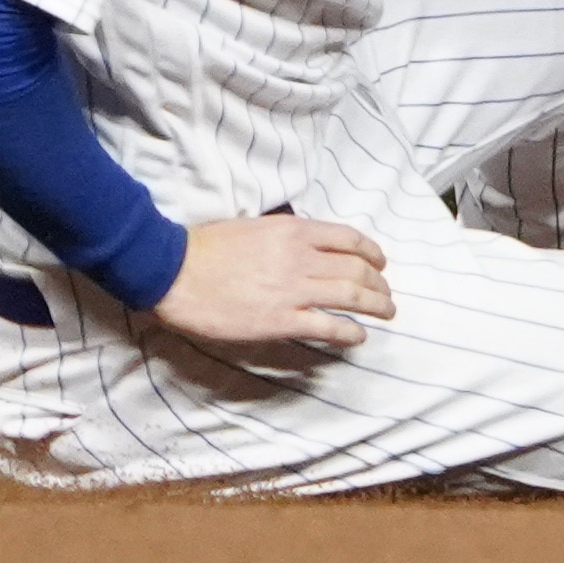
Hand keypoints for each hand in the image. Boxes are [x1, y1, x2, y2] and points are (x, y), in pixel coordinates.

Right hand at [152, 214, 392, 353]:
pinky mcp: (279, 321)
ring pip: (351, 297)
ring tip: (387, 312)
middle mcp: (302, 258)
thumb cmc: (209, 247)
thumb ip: (288, 235)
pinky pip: (327, 327)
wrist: (176, 272)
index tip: (380, 263)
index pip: (350, 239)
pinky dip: (349, 332)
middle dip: (379, 283)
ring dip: (376, 305)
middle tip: (387, 294)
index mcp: (296, 231)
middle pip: (357, 270)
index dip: (372, 252)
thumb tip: (308, 243)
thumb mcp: (257, 226)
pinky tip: (358, 336)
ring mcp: (293, 291)